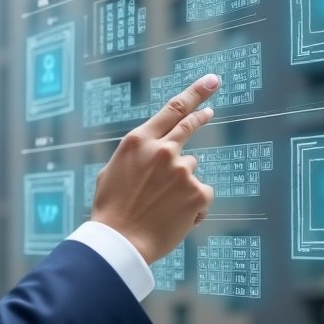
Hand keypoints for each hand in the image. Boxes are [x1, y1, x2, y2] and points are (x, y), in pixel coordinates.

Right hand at [90, 73, 218, 264]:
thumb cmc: (112, 210)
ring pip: (190, 168)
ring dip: (181, 182)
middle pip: (190, 124)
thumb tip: (154, 149)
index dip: (196, 92)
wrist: (120, 242)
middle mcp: (163, 150)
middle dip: (202, 114)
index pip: (173, 109)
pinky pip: (201, 194)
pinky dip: (192, 205)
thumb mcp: (113, 171)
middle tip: (211, 111)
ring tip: (160, 205)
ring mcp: (183, 171)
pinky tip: (174, 217)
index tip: (212, 80)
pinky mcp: (198, 193)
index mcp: (138, 141)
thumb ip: (137, 155)